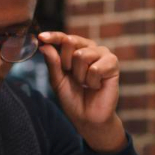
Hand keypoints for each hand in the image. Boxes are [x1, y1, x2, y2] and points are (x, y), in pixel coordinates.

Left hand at [38, 31, 125, 151]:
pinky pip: (95, 68)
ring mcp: (103, 54)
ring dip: (80, 75)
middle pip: (70, 41)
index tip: (42, 37)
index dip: (53, 36)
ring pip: (82, 55)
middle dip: (66, 63)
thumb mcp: (57, 80)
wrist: (87, 117)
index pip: (63, 37)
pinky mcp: (113, 63)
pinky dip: (92, 82)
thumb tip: (44, 45)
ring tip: (86, 84)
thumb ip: (52, 62)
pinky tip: (96, 86)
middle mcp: (90, 48)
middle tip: (74, 78)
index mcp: (76, 49)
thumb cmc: (73, 99)